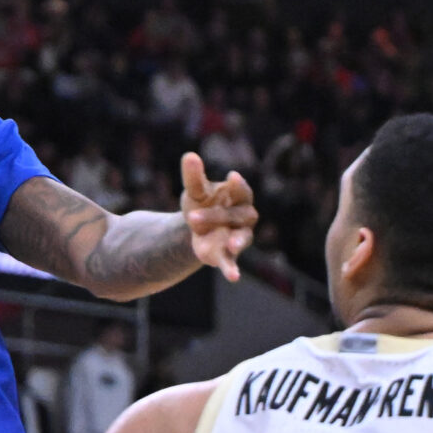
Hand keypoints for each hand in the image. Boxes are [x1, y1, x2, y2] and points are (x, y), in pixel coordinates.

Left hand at [180, 152, 256, 282]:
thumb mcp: (195, 191)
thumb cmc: (202, 202)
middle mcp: (244, 217)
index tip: (232, 178)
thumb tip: (189, 155)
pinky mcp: (228, 255)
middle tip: (192, 217)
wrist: (197, 228)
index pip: (241, 190)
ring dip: (238, 242)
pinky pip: (233, 262)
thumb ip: (193, 176)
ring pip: (242, 239)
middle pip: (235, 215)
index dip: (238, 185)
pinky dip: (232, 269)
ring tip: (231, 246)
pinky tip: (233, 277)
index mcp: (238, 196)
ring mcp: (238, 237)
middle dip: (215, 216)